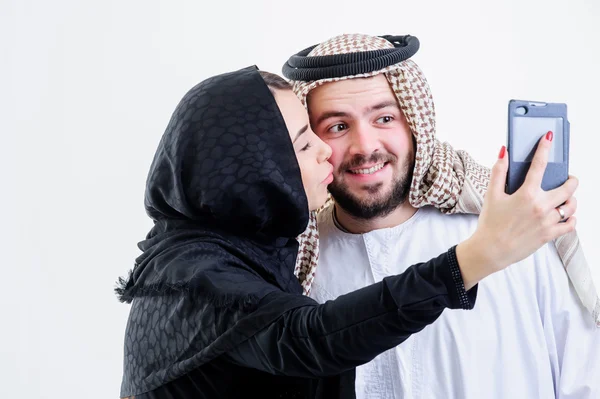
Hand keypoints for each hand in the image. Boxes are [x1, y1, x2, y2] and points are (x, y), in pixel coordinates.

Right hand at [456, 132, 577, 288]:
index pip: (539, 165)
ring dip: (571, 200)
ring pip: (571, 206)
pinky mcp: (550, 235)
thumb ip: (498, 172)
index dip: (544, 148)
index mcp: (526, 194)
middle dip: (571, 180)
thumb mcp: (491, 195)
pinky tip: (565, 215)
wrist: (491, 250)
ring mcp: (547, 222)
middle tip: (568, 179)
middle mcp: (541, 207)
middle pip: (568, 187)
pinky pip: (570, 225)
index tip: (548, 137)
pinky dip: (571, 219)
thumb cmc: (490, 223)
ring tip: (566, 198)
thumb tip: (504, 152)